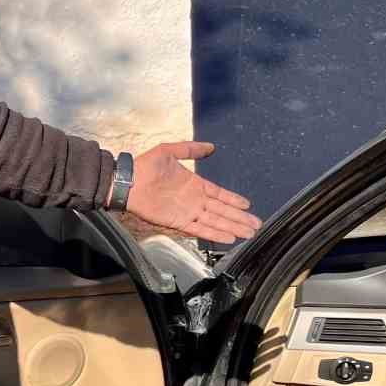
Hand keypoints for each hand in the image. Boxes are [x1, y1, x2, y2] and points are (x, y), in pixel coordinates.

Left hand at [122, 142, 260, 243]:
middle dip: (240, 218)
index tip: (248, 205)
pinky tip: (229, 238)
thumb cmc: (146, 165)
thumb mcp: (170, 151)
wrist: (128, 181)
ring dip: (232, 227)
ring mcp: (188, 212)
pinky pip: (201, 229)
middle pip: (222, 211)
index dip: (234, 200)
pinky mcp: (179, 222)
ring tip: (249, 234)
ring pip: (216, 221)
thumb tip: (211, 146)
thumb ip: (190, 149)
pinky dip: (215, 234)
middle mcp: (194, 200)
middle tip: (257, 225)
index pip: (219, 194)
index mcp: (194, 184)